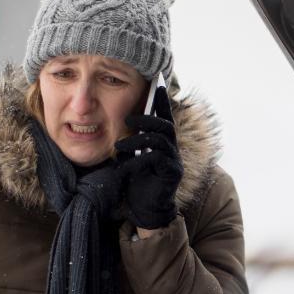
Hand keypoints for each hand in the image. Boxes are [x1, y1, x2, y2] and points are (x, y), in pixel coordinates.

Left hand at [115, 86, 182, 229]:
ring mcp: (174, 160)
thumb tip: (125, 125)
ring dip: (137, 139)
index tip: (158, 84)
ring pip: (159, 140)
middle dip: (147, 118)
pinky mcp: (172, 173)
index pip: (165, 117)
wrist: (145, 209)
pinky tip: (125, 166)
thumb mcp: (132, 157)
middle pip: (165, 125)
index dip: (162, 101)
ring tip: (119, 145)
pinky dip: (139, 160)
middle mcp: (172, 148)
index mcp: (164, 142)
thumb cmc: (138, 182)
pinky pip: (157, 159)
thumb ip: (133, 142)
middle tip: (128, 118)